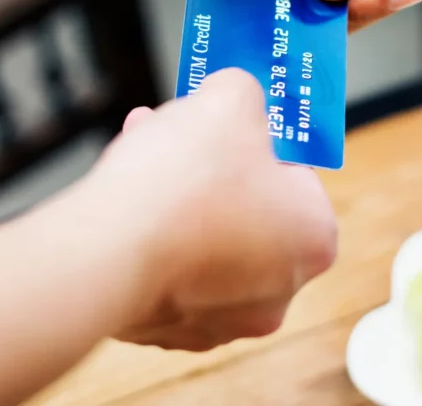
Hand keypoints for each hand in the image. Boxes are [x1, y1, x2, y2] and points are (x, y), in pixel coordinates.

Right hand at [49, 69, 336, 350]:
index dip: (260, 143)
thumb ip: (244, 91)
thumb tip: (237, 96)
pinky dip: (151, 239)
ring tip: (143, 151)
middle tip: (182, 133)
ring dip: (179, 197)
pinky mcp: (171, 331)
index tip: (231, 127)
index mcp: (314, 238)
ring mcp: (224, 319)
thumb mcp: (230, 99)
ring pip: (205, 240)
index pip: (298, 178)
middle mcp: (279, 290)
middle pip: (249, 209)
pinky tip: (127, 202)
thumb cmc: (183, 181)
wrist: (106, 251)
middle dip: (214, 167)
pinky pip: (167, 271)